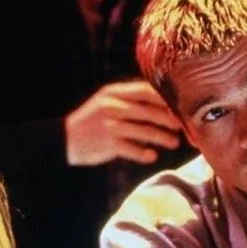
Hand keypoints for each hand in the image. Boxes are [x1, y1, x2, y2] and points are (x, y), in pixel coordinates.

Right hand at [65, 80, 181, 165]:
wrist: (64, 139)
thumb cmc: (92, 121)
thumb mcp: (107, 102)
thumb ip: (130, 101)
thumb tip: (163, 107)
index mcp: (115, 93)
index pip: (146, 91)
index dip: (165, 99)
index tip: (179, 107)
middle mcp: (113, 106)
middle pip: (148, 111)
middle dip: (168, 119)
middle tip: (182, 127)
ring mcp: (110, 125)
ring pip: (144, 130)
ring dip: (162, 137)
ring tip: (174, 143)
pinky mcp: (108, 144)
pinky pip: (131, 149)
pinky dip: (143, 153)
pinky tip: (152, 156)